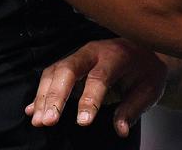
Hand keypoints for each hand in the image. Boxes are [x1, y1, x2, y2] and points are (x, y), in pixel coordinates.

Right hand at [26, 38, 166, 137]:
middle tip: (47, 121)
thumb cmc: (146, 71)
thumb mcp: (149, 89)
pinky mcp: (70, 63)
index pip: (99, 77)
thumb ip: (133, 108)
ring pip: (55, 71)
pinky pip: (51, 75)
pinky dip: (40, 93)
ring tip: (38, 121)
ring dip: (44, 96)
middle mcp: (94, 51)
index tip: (82, 122)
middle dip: (56, 95)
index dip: (89, 100)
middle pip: (69, 69)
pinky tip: (32, 110)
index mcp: (117, 55)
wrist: (144, 51)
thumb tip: (120, 130)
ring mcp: (79, 55)